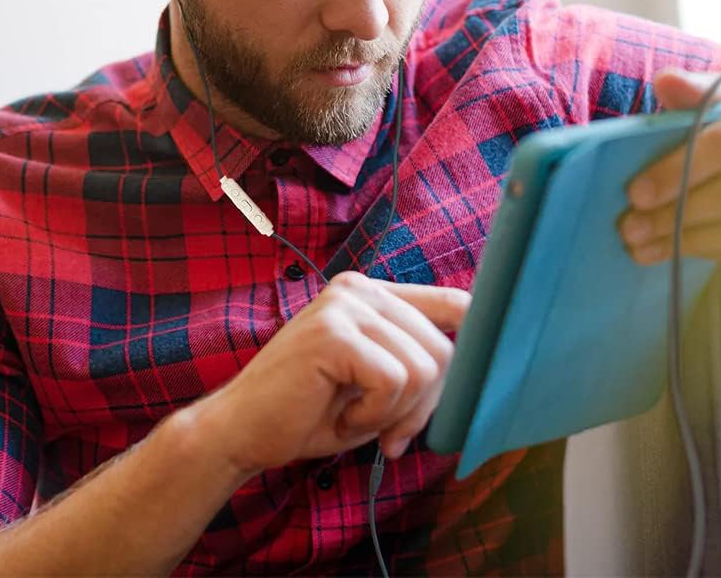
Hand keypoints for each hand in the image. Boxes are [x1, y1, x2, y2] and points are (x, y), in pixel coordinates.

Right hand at [192, 272, 469, 475]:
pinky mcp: (333, 333)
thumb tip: (478, 376)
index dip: (479, 339)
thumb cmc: (310, 412)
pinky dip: (373, 416)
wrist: (241, 430)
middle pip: (444, 349)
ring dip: (395, 413)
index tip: (476, 384)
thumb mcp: (375, 384)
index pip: (453, 302)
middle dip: (425, 405)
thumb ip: (415, 367)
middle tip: (388, 431)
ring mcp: (344, 306)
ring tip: (355, 416)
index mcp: (372, 293)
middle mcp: (360, 288)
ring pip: (423, 368)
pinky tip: (342, 417)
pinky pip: (392, 382)